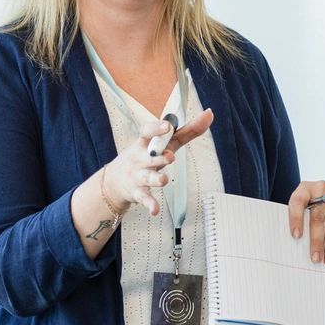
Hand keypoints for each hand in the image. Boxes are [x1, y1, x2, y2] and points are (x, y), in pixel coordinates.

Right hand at [98, 110, 215, 216]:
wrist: (115, 181)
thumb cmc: (145, 157)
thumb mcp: (164, 144)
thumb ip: (187, 131)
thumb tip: (209, 114)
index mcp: (145, 143)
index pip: (146, 132)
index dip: (156, 128)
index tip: (167, 126)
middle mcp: (140, 159)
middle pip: (150, 157)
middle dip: (159, 157)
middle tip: (170, 157)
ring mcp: (138, 176)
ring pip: (148, 178)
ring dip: (156, 179)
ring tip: (164, 181)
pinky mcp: (138, 192)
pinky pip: (144, 199)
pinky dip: (150, 204)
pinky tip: (155, 210)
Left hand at [287, 180, 324, 264]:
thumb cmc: (309, 205)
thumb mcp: (300, 208)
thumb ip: (299, 220)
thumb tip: (299, 244)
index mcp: (304, 188)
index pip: (298, 202)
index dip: (296, 218)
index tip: (296, 236)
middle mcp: (322, 188)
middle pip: (319, 217)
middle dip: (318, 241)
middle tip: (316, 258)